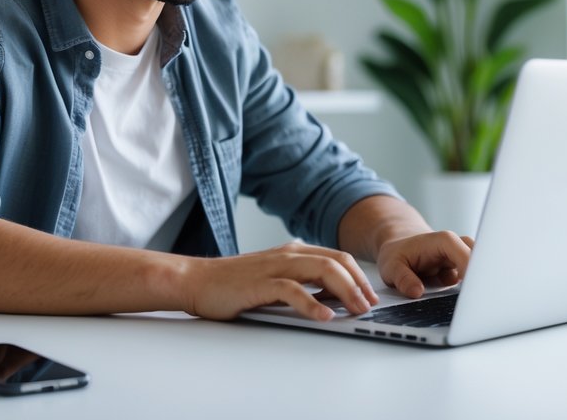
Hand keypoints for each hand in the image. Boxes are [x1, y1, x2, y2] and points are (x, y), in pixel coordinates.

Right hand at [180, 241, 378, 321]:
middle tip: (370, 305)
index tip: (370, 295)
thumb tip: (331, 298)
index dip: (358, 275)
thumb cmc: (233, 283)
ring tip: (357, 310)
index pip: (337, 257)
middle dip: (359, 284)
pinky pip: (293, 290)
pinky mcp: (260, 283)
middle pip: (336, 262)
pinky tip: (324, 316)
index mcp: (293, 251)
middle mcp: (288, 254)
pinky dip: (312, 303)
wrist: (196, 280)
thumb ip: (300, 283)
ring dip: (345, 291)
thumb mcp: (273, 279)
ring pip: (321, 270)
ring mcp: (274, 266)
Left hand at [375, 231, 474, 298]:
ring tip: (471, 307)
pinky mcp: (463, 272)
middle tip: (476, 305)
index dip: (472, 275)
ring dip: (476, 288)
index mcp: (444, 241)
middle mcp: (458, 248)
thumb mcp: (391, 266)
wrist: (401, 248)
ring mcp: (463, 260)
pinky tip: (465, 306)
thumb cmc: (398, 254)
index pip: (467, 256)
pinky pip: (474, 281)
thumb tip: (416, 292)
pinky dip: (471, 293)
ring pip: (481, 272)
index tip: (472, 294)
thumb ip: (403, 278)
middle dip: (481, 283)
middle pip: (482, 263)